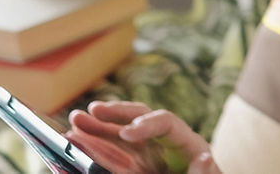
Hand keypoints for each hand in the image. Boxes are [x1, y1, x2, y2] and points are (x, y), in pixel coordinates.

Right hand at [65, 101, 219, 173]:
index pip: (166, 122)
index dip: (145, 124)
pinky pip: (113, 159)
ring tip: (74, 123)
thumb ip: (202, 172)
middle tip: (90, 111)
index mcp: (186, 143)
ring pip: (118, 137)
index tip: (126, 134)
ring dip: (96, 129)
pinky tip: (77, 143)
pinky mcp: (135, 167)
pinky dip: (95, 151)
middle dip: (113, 115)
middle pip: (137, 120)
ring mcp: (147, 155)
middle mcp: (164, 143)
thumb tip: (205, 157)